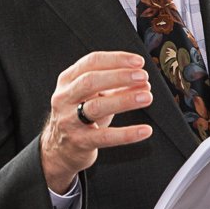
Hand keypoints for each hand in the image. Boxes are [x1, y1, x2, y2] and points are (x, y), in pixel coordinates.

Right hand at [40, 51, 154, 192]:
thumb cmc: (80, 115)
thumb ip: (116, 87)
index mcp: (68, 80)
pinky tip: (145, 130)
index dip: (116, 59)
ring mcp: (69, 120)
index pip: (91, 62)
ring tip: (147, 97)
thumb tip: (143, 82)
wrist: (62, 148)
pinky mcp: (79, 142)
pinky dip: (127, 134)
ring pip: (96, 107)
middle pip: (90, 81)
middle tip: (143, 77)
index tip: (139, 62)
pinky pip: (106, 137)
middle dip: (120, 76)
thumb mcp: (93, 96)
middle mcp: (65, 98)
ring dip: (124, 100)